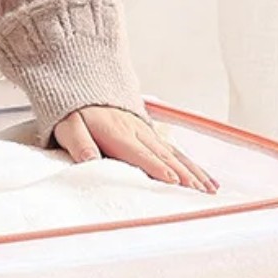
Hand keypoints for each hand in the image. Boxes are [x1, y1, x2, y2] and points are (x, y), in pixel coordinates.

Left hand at [55, 107, 217, 192]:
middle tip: (198, 192)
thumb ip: (79, 143)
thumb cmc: (74, 112)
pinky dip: (193, 166)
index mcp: (117, 132)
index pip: (140, 153)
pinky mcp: (152, 135)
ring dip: (194, 172)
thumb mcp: (68, 126)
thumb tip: (88, 160)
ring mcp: (148, 133)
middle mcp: (137, 132)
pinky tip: (206, 179)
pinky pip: (176, 152)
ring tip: (209, 189)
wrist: (85, 85)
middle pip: (164, 156)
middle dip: (183, 174)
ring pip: (175, 154)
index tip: (172, 181)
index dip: (156, 167)